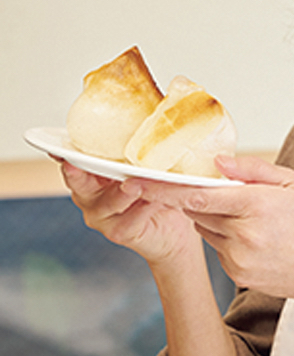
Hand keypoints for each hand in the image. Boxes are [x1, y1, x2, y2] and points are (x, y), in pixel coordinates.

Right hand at [61, 162, 202, 266]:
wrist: (173, 229)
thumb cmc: (157, 192)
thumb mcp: (146, 168)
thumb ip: (137, 154)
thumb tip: (150, 123)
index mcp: (94, 176)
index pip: (76, 163)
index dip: (67, 155)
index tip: (59, 148)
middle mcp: (91, 197)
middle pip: (79, 184)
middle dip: (78, 173)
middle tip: (75, 164)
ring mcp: (103, 217)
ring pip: (108, 203)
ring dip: (123, 193)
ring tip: (134, 185)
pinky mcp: (120, 232)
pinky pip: (130, 220)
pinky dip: (144, 209)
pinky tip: (157, 201)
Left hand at [121, 156, 293, 306]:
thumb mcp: (293, 183)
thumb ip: (253, 170)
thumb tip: (219, 162)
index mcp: (257, 206)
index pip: (199, 196)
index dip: (166, 188)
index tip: (138, 181)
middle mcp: (243, 234)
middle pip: (198, 211)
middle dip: (198, 198)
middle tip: (212, 191)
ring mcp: (238, 258)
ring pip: (206, 230)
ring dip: (214, 218)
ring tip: (249, 217)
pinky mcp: (236, 274)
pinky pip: (218, 248)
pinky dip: (226, 238)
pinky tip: (254, 237)